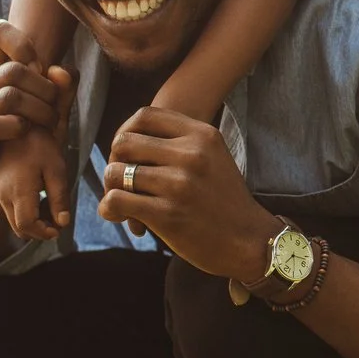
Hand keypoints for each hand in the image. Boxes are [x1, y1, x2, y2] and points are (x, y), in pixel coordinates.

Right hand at [0, 20, 74, 235]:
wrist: (7, 183)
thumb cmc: (31, 139)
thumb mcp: (52, 110)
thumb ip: (62, 89)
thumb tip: (61, 70)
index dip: (24, 42)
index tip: (41, 66)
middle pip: (15, 70)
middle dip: (46, 89)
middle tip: (56, 108)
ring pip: (8, 96)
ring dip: (39, 110)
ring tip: (50, 123)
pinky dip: (17, 126)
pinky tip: (26, 132)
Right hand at [0, 129, 70, 242]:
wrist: (18, 124)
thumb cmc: (40, 144)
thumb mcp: (56, 168)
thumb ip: (59, 197)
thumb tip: (63, 223)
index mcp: (18, 191)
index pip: (26, 226)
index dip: (43, 233)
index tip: (59, 229)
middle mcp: (3, 195)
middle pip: (20, 228)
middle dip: (40, 231)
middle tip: (59, 220)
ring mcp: (0, 192)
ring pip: (15, 221)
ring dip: (34, 222)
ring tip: (53, 207)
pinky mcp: (0, 188)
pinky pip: (12, 210)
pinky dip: (27, 213)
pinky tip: (42, 198)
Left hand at [97, 106, 277, 280]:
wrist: (249, 241)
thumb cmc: (225, 201)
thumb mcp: (214, 157)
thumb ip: (182, 143)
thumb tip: (129, 141)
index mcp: (202, 135)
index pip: (145, 116)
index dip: (126, 131)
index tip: (129, 153)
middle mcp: (191, 154)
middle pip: (124, 142)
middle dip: (115, 161)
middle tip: (121, 180)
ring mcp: (179, 184)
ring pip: (116, 172)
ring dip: (111, 188)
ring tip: (121, 201)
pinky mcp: (167, 214)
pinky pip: (116, 200)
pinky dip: (109, 208)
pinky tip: (119, 215)